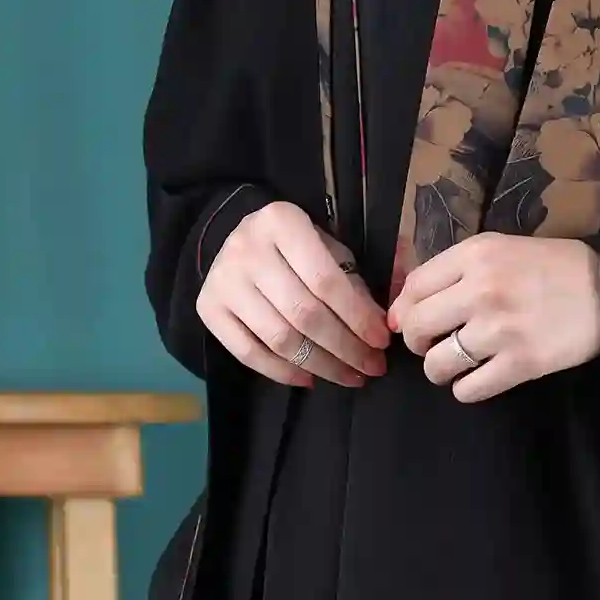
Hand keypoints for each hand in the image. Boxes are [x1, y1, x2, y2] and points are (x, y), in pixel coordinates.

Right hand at [197, 199, 391, 388]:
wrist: (237, 238)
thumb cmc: (296, 245)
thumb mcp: (330, 246)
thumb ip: (360, 276)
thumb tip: (392, 317)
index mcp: (282, 222)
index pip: (327, 280)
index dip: (358, 316)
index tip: (382, 342)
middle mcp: (247, 249)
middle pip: (303, 313)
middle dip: (344, 347)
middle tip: (371, 367)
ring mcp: (223, 280)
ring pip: (278, 338)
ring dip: (320, 365)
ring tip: (348, 377)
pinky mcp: (208, 307)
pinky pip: (247, 352)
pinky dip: (281, 372)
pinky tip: (309, 378)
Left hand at [387, 234, 599, 402]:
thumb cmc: (552, 266)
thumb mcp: (501, 249)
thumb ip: (452, 272)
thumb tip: (401, 312)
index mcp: (475, 256)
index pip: (412, 288)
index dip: (404, 310)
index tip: (411, 321)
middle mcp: (481, 291)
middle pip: (416, 327)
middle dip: (417, 342)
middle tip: (434, 344)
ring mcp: (499, 330)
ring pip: (436, 364)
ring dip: (440, 369)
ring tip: (457, 364)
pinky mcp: (520, 364)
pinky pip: (468, 390)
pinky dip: (467, 388)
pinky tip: (479, 377)